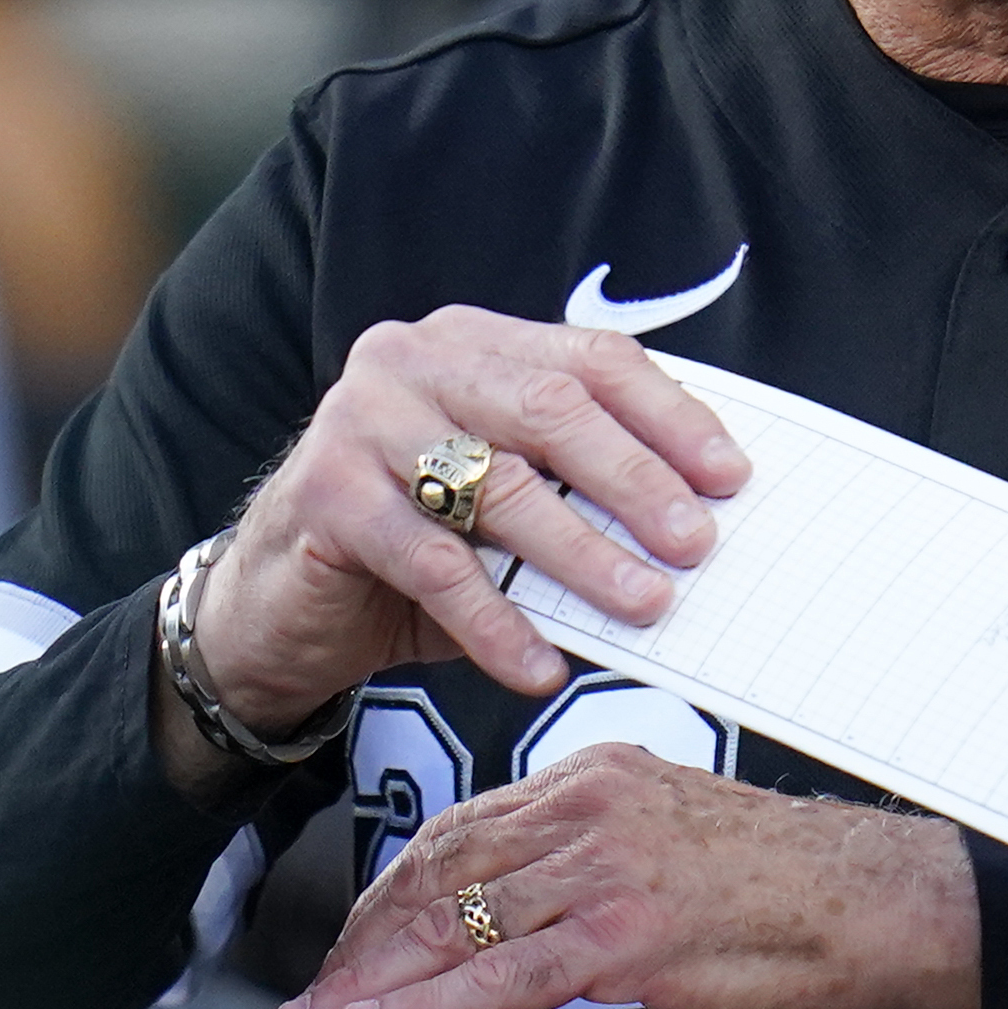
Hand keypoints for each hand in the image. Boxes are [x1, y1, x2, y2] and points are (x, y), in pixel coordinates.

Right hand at [156, 313, 749, 793]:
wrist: (276, 605)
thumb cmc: (417, 546)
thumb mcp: (505, 503)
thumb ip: (580, 492)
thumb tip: (701, 528)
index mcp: (475, 341)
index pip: (591, 359)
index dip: (669, 415)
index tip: (731, 476)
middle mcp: (415, 360)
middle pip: (551, 410)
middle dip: (636, 481)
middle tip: (696, 544)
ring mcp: (361, 420)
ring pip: (497, 487)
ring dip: (582, 554)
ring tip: (644, 605)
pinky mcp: (323, 496)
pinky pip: (430, 564)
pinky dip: (495, 621)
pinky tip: (539, 667)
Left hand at [274, 745, 980, 1008]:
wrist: (890, 906)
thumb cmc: (803, 893)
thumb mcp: (679, 848)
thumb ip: (598, 868)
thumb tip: (535, 921)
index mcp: (602, 779)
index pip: (462, 830)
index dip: (391, 894)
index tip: (353, 944)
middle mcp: (591, 809)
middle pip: (438, 870)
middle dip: (361, 938)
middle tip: (313, 996)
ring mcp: (606, 868)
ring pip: (453, 922)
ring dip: (370, 980)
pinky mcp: (626, 934)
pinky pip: (499, 978)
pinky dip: (423, 1006)